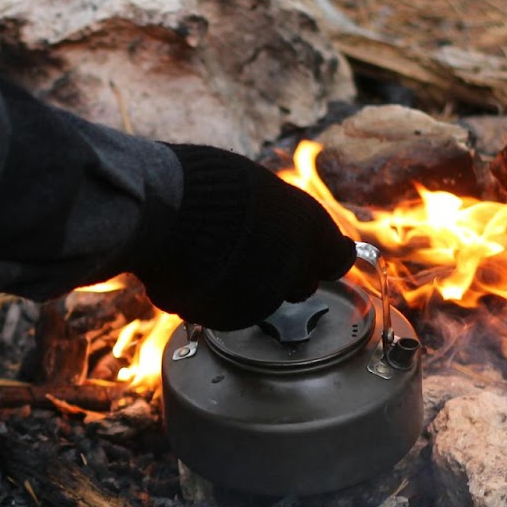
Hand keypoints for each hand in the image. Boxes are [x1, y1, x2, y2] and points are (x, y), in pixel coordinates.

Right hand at [130, 143, 356, 330]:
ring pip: (265, 302)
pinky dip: (219, 298)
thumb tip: (280, 219)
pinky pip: (229, 311)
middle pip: (302, 286)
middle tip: (257, 254)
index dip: (326, 256)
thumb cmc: (210, 187)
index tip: (318, 254)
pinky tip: (200, 275)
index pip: (339, 258)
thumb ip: (281, 213)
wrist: (168, 214)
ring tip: (220, 261)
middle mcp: (294, 270)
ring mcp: (262, 299)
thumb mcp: (260, 188)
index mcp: (311, 231)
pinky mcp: (228, 319)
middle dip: (286, 275)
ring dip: (251, 287)